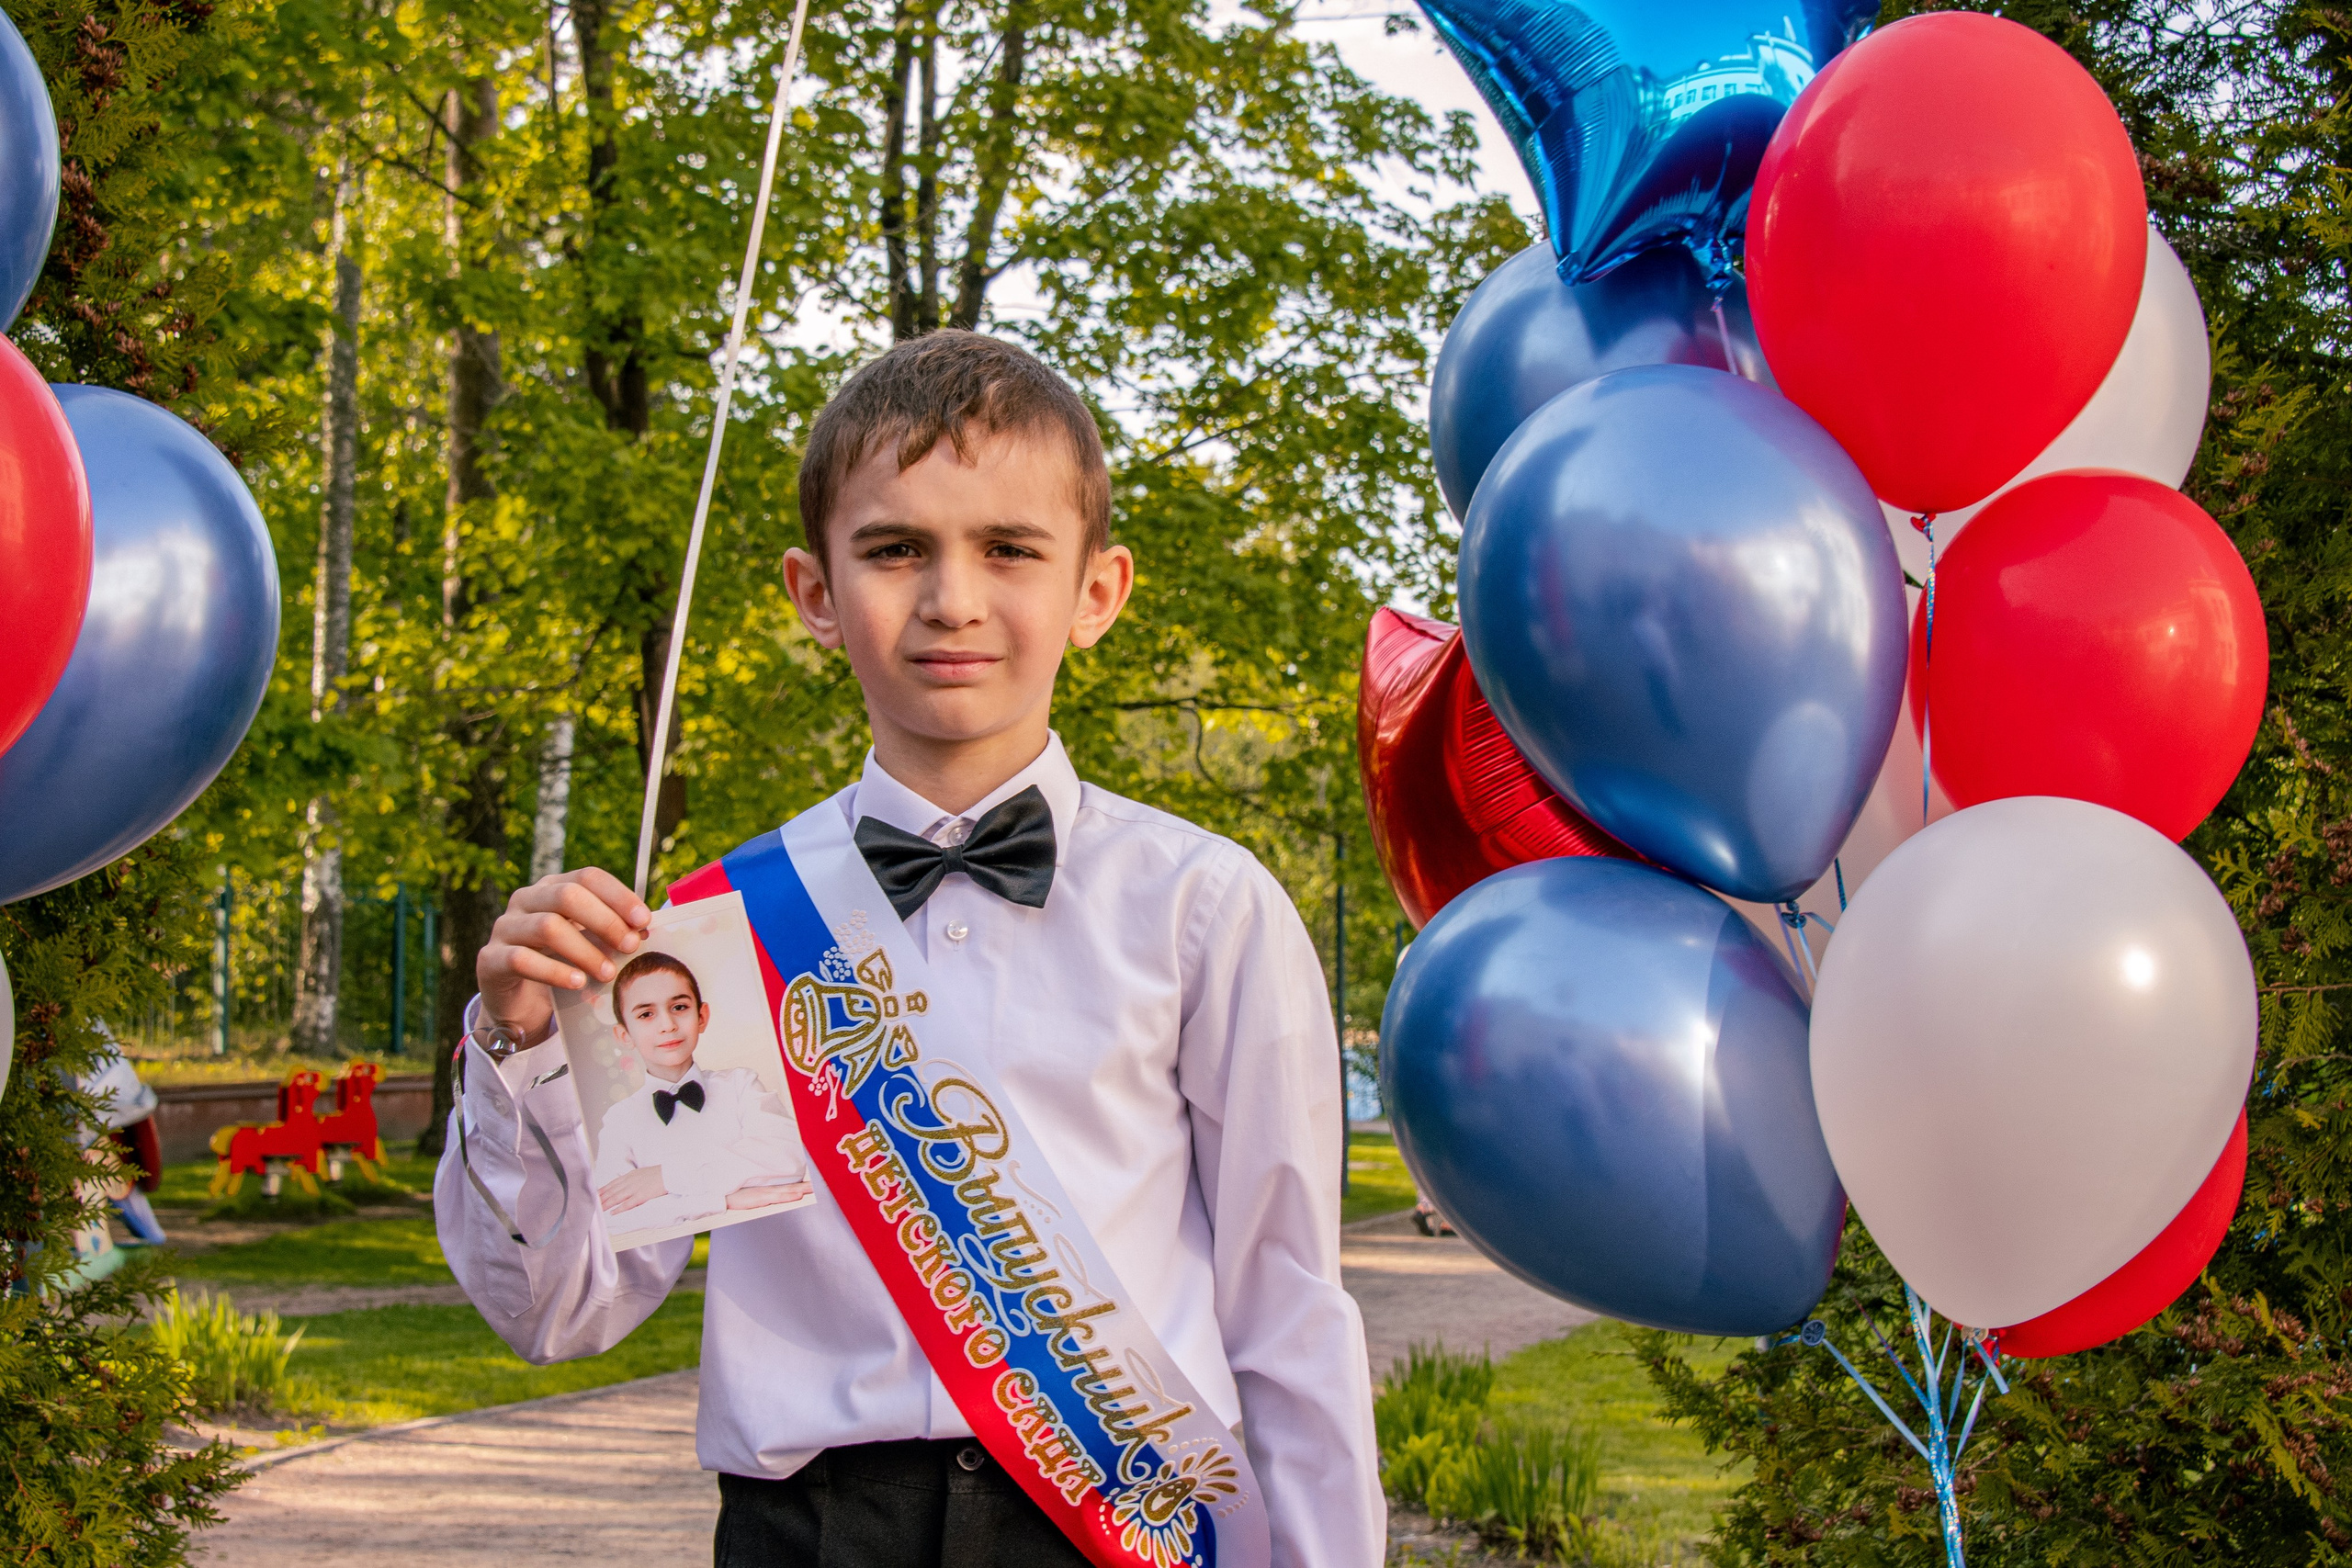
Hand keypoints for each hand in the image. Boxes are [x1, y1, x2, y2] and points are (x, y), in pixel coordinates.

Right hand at [477, 868, 652, 1042]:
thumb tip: (645, 929)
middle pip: (567, 896)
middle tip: (629, 946)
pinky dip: (555, 972)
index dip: (618, 895)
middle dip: (605, 921)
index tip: (644, 920)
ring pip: (547, 927)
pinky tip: (577, 983)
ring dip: (584, 950)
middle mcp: (526, 900)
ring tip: (608, 973)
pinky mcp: (490, 959)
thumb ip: (611, 932)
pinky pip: (522, 959)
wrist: (517, 1002)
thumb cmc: (559, 965)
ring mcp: (505, 928)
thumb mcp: (587, 944)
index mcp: (552, 888)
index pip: (588, 877)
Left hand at [599, 1166, 666, 1213]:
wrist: (670, 1173)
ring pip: (616, 1197)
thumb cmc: (658, 1174)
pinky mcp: (642, 1196)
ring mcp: (635, 1189)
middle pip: (612, 1191)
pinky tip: (613, 1212)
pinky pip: (628, 1204)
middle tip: (592, 1204)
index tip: (594, 1195)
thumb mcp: (641, 1172)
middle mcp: (630, 1181)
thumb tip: (623, 1182)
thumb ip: (631, 1178)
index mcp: (630, 1175)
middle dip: (601, 1198)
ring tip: (599, 1209)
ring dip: (606, 1204)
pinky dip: (619, 1208)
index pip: (612, 1184)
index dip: (602, 1190)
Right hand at [725, 1180, 811, 1210]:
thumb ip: (765, 1198)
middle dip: (808, 1186)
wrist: (722, 1194)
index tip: (817, 1185)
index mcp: (770, 1190)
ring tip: (816, 1189)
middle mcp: (770, 1190)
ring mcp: (766, 1193)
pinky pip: (776, 1198)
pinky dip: (788, 1197)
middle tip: (823, 1184)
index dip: (804, 1186)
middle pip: (793, 1187)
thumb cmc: (736, 1196)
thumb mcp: (753, 1198)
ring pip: (788, 1191)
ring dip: (803, 1190)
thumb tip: (775, 1200)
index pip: (790, 1187)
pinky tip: (797, 1196)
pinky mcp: (760, 1199)